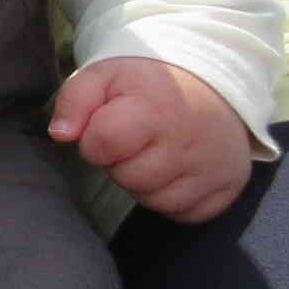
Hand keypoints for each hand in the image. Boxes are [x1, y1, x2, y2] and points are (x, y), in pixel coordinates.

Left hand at [50, 58, 252, 222]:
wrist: (212, 86)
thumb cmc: (149, 85)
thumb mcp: (105, 76)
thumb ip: (74, 100)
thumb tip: (60, 134)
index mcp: (156, 109)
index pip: (103, 144)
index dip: (94, 140)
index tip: (107, 126)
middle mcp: (189, 142)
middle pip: (129, 178)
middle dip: (120, 162)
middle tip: (135, 139)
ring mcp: (213, 169)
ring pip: (155, 201)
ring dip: (144, 182)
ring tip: (154, 152)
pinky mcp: (227, 188)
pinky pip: (183, 213)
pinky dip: (172, 197)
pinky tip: (175, 169)